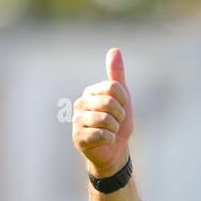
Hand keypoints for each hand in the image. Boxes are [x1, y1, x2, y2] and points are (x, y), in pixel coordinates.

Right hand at [73, 47, 134, 178]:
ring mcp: (77, 121)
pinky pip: (101, 135)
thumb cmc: (118, 123)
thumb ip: (117, 75)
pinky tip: (105, 141)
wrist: (114, 150)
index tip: (122, 108)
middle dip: (120, 116)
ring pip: (106, 120)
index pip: (113, 87)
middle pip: (110, 102)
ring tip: (110, 131)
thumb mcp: (122, 98)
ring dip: (115, 129)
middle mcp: (80, 104)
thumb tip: (114, 50)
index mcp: (90, 92)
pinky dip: (110, 139)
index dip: (124, 101)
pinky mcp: (78, 138)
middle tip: (116, 123)